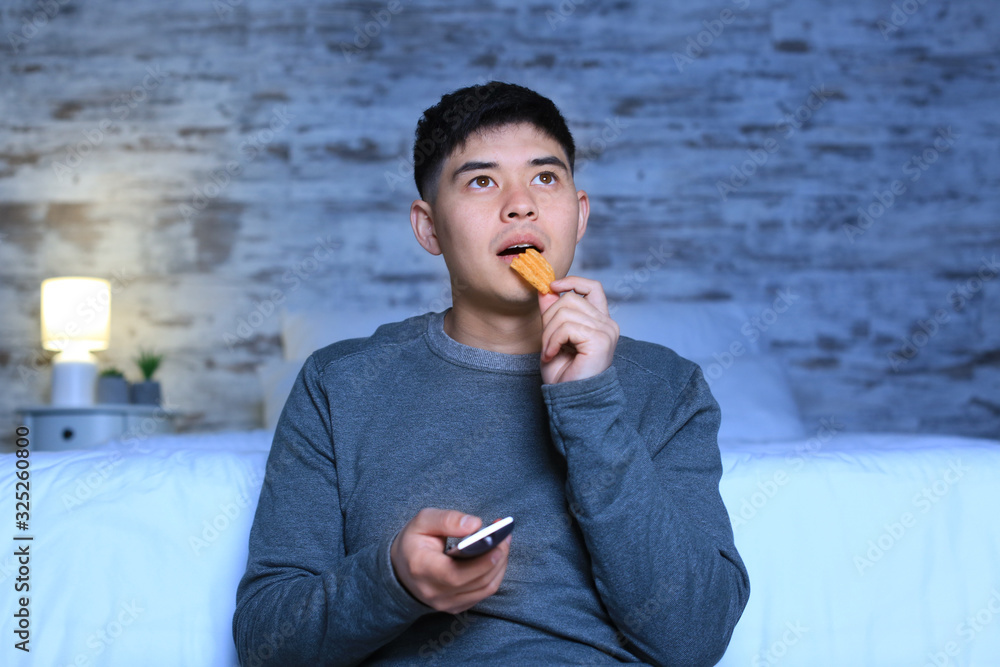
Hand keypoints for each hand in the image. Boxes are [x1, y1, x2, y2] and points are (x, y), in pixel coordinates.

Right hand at [390, 508, 511, 613]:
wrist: (401, 569)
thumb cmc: (414, 542)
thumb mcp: (423, 521)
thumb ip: (448, 519)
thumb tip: (475, 524)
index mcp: (422, 569)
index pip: (455, 574)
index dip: (480, 562)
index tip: (497, 543)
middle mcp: (433, 592)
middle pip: (476, 581)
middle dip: (497, 558)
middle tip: (505, 535)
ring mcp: (445, 604)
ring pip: (484, 589)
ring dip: (499, 565)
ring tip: (504, 542)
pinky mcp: (456, 607)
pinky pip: (483, 593)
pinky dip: (494, 574)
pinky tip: (496, 556)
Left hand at [537, 276, 619, 384]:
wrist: (571, 400)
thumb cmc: (564, 374)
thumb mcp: (553, 337)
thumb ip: (551, 313)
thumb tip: (544, 289)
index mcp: (599, 321)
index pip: (593, 287)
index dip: (572, 282)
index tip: (551, 287)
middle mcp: (607, 324)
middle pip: (570, 299)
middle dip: (549, 318)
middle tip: (547, 342)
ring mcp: (606, 331)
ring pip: (565, 312)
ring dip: (549, 333)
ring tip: (550, 351)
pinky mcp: (600, 340)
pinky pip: (567, 327)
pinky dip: (552, 341)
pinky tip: (552, 356)